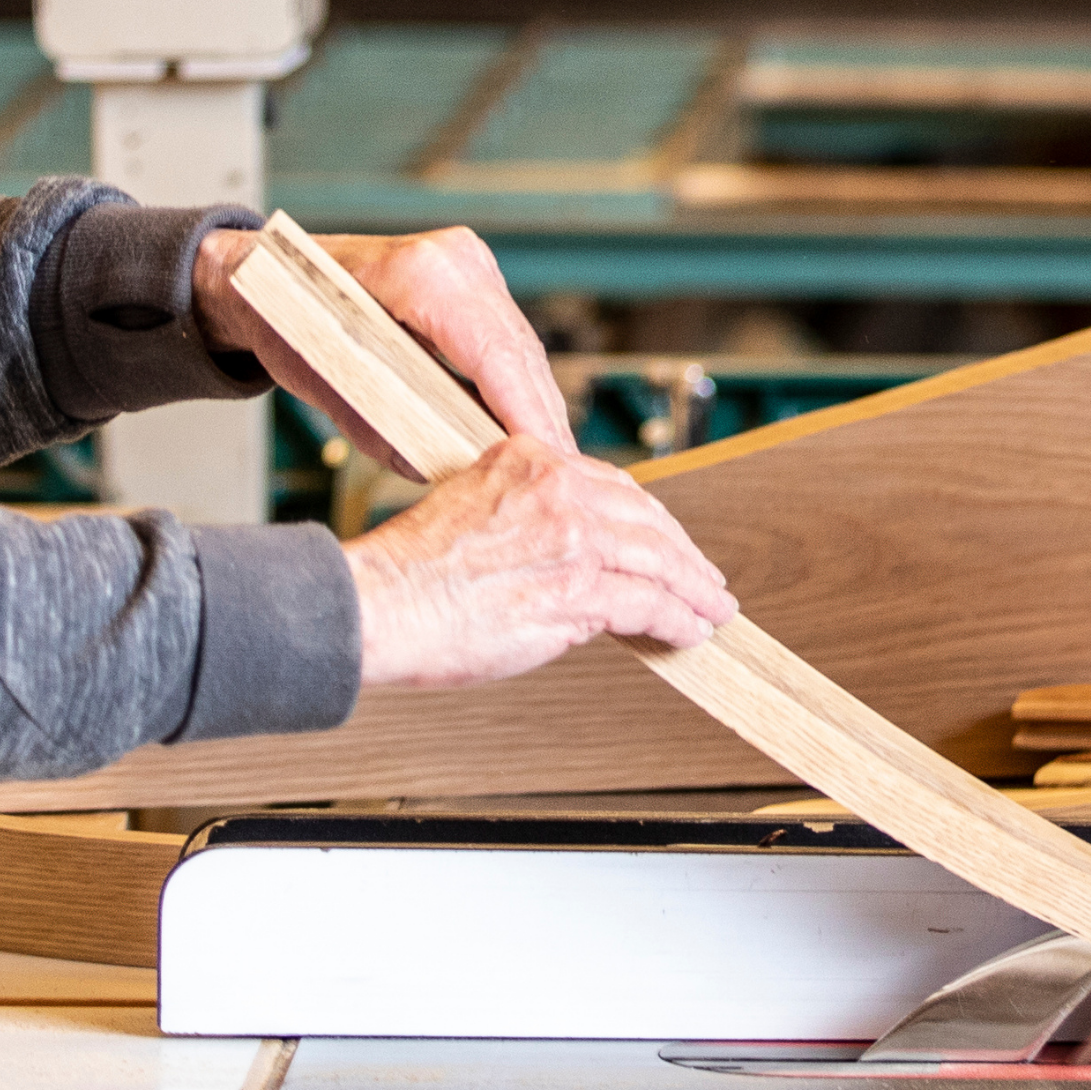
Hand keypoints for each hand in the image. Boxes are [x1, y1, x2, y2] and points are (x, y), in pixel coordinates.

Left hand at [193, 221, 572, 452]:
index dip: (527, 416)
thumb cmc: (286, 325)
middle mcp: (456, 259)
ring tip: (550, 462)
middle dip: (541, 418)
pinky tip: (525, 426)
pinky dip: (517, 383)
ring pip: (519, 346)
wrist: (262, 275)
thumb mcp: (335, 388)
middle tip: (563, 477)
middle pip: (518, 353)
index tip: (550, 463)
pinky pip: (506, 337)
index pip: (495, 356)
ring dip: (535, 403)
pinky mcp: (472, 276)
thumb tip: (452, 473)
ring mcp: (468, 262)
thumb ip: (396, 430)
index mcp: (421, 277)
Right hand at [346, 436, 739, 689]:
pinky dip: (678, 619)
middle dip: (682, 553)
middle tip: (704, 576)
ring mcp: (572, 538)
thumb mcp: (472, 506)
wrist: (379, 604)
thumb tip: (565, 548)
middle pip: (645, 519)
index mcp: (530, 459)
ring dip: (693, 588)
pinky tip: (689, 630)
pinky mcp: (577, 590)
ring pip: (658, 560)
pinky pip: (648, 603)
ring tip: (712, 606)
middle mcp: (558, 488)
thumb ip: (524, 512)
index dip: (648, 519)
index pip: (612, 486)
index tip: (665, 539)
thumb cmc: (409, 572)